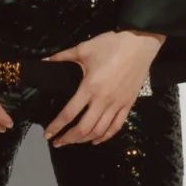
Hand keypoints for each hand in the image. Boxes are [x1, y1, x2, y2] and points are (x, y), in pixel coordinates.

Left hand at [41, 27, 164, 144]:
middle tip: (58, 143)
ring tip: (74, 141)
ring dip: (84, 140)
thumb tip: (45, 62)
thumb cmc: (111, 44)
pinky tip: (96, 140)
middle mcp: (103, 100)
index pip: (69, 113)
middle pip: (84, 128)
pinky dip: (105, 137)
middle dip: (69, 139)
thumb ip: (62, 57)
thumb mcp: (83, 48)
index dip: (57, 127)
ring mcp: (117, 104)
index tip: (48, 135)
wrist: (140, 43)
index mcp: (89, 87)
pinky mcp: (128, 104)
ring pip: (99, 131)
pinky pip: (116, 126)